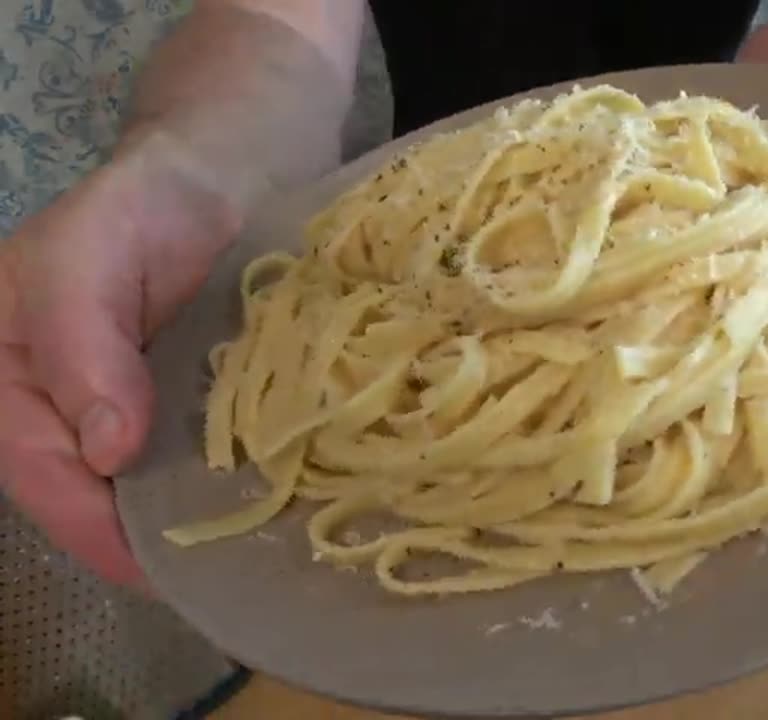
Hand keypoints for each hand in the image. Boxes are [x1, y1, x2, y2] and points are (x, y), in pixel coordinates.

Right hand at [0, 149, 235, 586]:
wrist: (210, 182)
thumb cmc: (137, 208)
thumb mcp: (89, 259)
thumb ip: (84, 347)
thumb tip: (109, 453)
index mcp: (1, 376)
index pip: (37, 470)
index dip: (90, 527)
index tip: (150, 569)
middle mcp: (42, 404)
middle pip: (79, 493)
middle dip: (131, 539)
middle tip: (202, 577)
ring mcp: (101, 409)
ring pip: (124, 487)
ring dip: (168, 524)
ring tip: (226, 559)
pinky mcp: (156, 406)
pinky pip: (169, 460)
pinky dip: (198, 488)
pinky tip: (241, 508)